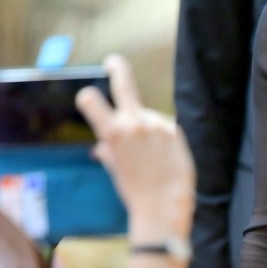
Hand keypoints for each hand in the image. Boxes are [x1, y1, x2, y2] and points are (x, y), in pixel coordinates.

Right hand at [76, 54, 194, 240]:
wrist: (164, 206)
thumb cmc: (137, 193)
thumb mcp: (117, 171)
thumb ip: (110, 153)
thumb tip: (100, 149)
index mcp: (114, 134)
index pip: (92, 101)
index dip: (89, 98)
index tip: (90, 94)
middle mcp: (135, 123)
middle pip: (124, 84)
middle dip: (117, 69)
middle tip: (113, 61)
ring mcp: (157, 125)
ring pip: (150, 117)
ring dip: (150, 130)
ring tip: (155, 159)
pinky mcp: (176, 130)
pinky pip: (166, 129)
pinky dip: (165, 139)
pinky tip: (167, 158)